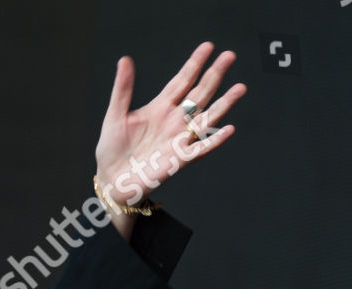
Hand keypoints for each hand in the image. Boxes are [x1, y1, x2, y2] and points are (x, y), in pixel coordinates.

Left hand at [94, 41, 245, 210]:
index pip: (181, 81)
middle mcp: (174, 121)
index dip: (194, 64)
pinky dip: (214, 140)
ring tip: (240, 88)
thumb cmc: (112, 148)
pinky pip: (201, 149)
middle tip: (229, 56)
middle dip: (214, 75)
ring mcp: (178, 139)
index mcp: (159, 108)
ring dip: (223, 104)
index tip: (208, 46)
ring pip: (206, 118)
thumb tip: (125, 60)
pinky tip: (228, 129)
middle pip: (199, 94)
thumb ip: (122, 89)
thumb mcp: (115, 115)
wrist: (111, 179)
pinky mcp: (179, 160)